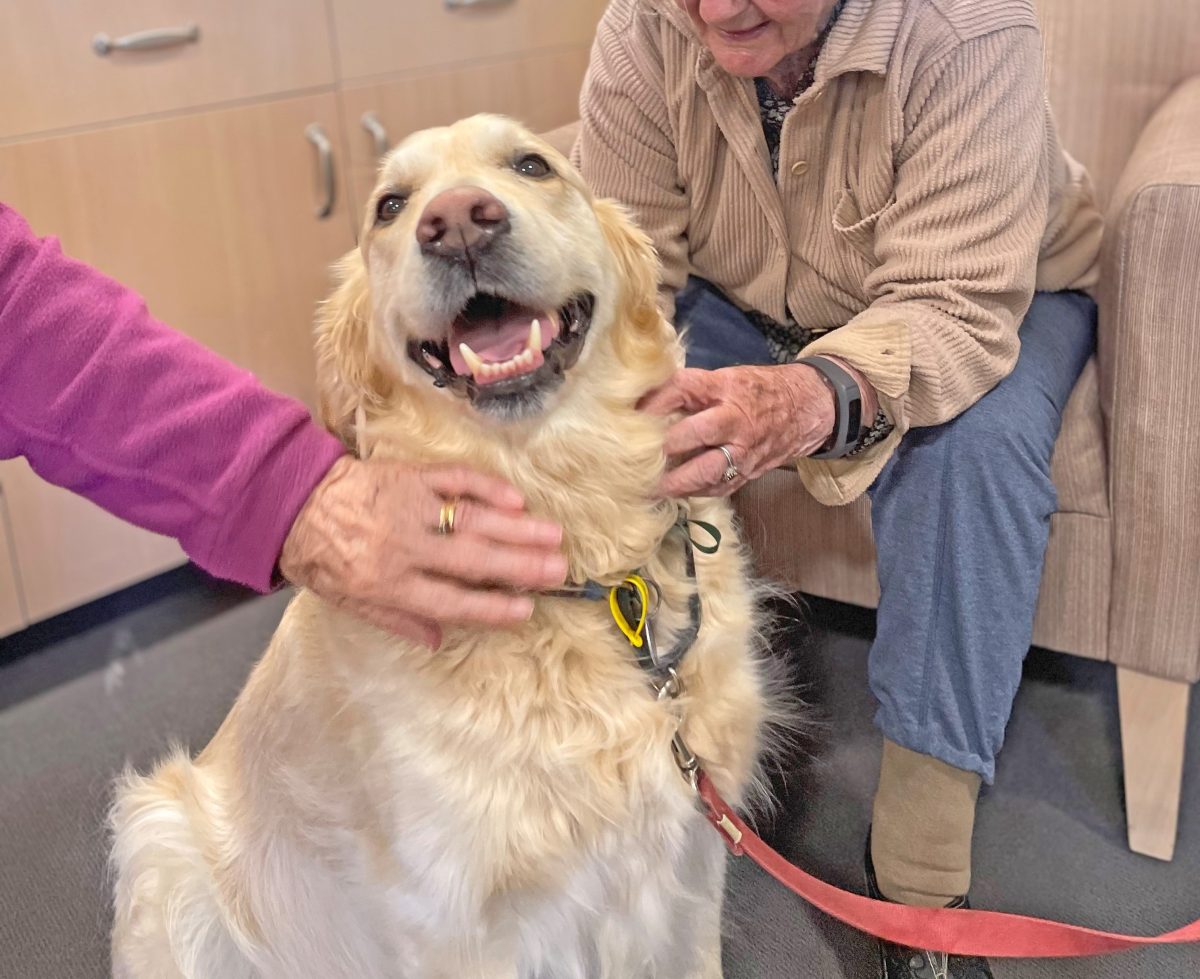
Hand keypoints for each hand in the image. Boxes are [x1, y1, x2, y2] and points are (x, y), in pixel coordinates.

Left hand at [279, 457, 565, 646]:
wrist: (291, 502)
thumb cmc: (321, 559)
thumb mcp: (349, 602)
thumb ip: (396, 619)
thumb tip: (440, 638)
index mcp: (388, 582)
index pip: (449, 599)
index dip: (490, 607)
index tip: (525, 610)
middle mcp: (403, 545)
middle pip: (470, 557)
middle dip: (519, 564)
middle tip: (558, 569)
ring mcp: (409, 506)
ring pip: (470, 518)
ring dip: (515, 526)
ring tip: (553, 535)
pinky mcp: (410, 475)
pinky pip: (454, 478)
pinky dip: (487, 486)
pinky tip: (516, 498)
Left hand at [639, 363, 835, 496]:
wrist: (804, 408)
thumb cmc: (755, 391)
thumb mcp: (723, 378)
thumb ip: (687, 389)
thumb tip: (643, 401)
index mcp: (725, 388)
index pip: (683, 389)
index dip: (655, 402)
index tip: (628, 414)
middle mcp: (735, 421)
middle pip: (695, 433)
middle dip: (664, 447)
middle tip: (633, 458)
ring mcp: (744, 451)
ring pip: (706, 471)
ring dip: (674, 482)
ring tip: (647, 488)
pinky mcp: (748, 473)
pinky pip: (716, 488)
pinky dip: (692, 492)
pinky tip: (672, 493)